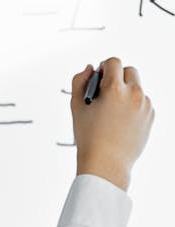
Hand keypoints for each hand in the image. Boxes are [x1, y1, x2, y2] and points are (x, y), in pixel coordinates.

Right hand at [71, 57, 154, 191]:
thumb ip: (80, 81)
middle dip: (118, 76)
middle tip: (107, 90)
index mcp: (115, 89)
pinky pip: (142, 102)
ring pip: (137, 87)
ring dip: (126, 92)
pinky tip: (121, 120)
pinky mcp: (150, 117)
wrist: (106, 163)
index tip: (100, 77)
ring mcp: (145, 106)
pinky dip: (133, 106)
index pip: (114, 62)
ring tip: (112, 111)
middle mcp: (134, 95)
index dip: (104, 67)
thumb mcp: (76, 106)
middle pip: (129, 71)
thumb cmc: (89, 137)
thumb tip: (90, 69)